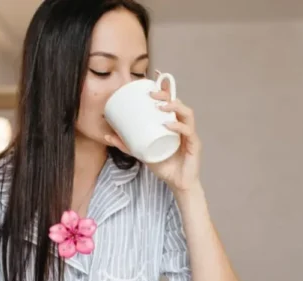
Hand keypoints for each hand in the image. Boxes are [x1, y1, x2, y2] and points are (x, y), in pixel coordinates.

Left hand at [104, 71, 200, 192]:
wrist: (178, 184)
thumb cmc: (163, 165)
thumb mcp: (141, 152)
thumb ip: (126, 144)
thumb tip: (107, 136)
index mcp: (172, 122)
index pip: (170, 100)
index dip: (164, 86)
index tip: (154, 75)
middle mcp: (183, 124)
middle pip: (178, 102)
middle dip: (166, 94)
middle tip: (151, 94)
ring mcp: (190, 134)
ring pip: (186, 113)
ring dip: (174, 106)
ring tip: (161, 107)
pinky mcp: (195, 144)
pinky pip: (188, 131)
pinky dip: (179, 126)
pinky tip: (169, 125)